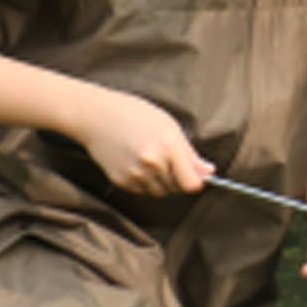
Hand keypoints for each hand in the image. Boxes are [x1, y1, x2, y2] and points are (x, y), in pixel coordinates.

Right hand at [79, 89, 213, 196]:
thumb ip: (190, 153)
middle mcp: (152, 163)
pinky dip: (145, 183)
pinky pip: (142, 191)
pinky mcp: (120, 180)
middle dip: (178, 179)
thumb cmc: (136, 115)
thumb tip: (209, 171)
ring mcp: (135, 174)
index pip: (191, 183)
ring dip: (162, 183)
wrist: (97, 116)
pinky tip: (138, 164)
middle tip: (170, 161)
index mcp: (169, 146)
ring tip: (153, 161)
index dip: (196, 182)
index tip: (196, 177)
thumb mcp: (169, 126)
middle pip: (176, 189)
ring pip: (159, 192)